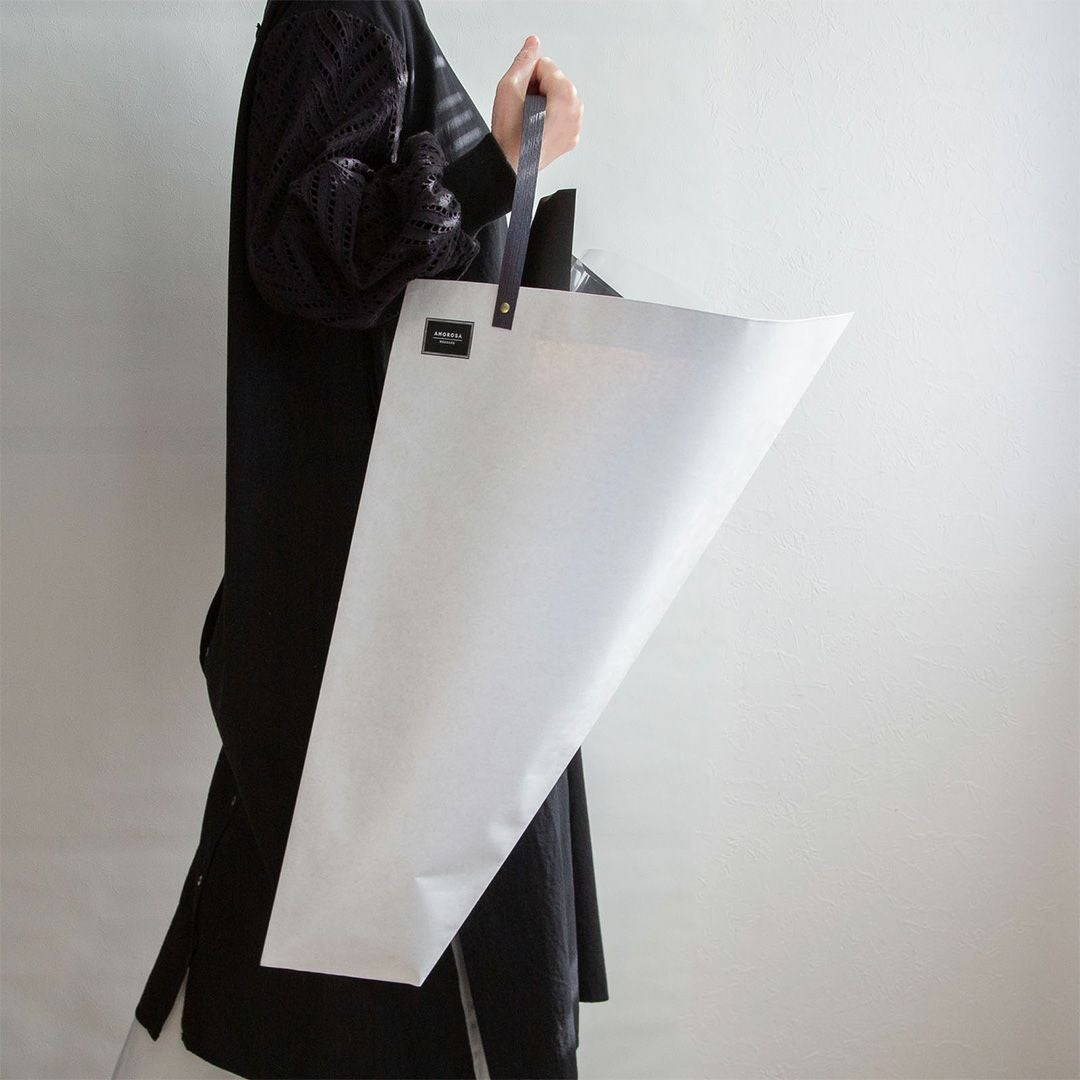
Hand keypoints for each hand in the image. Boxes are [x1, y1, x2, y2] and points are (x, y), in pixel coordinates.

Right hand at [490, 35, 583, 173]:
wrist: (509, 166)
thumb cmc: (508, 136)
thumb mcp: (509, 88)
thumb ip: (523, 61)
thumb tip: (532, 43)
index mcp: (566, 97)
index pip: (546, 66)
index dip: (527, 77)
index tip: (521, 94)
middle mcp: (576, 112)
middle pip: (555, 81)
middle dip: (537, 88)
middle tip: (523, 108)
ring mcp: (575, 128)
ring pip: (557, 98)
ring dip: (542, 102)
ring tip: (528, 119)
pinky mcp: (571, 139)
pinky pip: (560, 115)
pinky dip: (548, 117)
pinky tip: (535, 127)